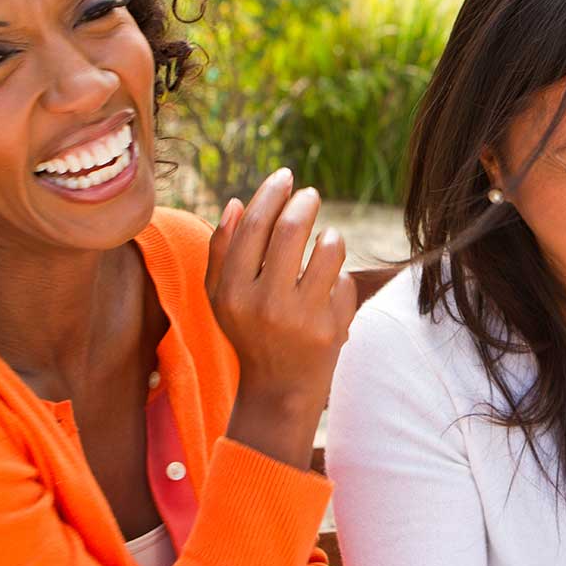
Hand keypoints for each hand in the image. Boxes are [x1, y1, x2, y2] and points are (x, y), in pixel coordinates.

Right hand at [205, 167, 356, 468]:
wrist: (278, 389)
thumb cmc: (250, 331)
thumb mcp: (222, 297)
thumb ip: (222, 250)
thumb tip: (236, 203)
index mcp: (232, 291)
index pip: (254, 225)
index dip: (272, 193)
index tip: (286, 177)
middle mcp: (264, 303)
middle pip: (291, 230)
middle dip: (305, 203)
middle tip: (311, 194)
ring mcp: (300, 317)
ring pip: (328, 248)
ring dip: (330, 236)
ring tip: (325, 240)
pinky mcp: (330, 329)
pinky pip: (343, 280)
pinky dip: (338, 276)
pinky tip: (328, 289)